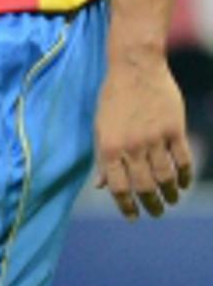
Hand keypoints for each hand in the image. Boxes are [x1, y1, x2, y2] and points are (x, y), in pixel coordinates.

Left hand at [94, 51, 193, 219]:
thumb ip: (102, 159)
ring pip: (165, 176)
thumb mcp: (100, 128)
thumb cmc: (113, 99)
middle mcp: (131, 146)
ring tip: (170, 201)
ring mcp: (154, 138)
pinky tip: (183, 184)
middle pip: (144, 186)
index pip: (119, 187)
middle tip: (156, 213)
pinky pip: (182, 159)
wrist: (135, 68)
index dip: (126, 206)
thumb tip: (101, 186)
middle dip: (150, 204)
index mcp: (109, 148)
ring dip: (169, 193)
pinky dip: (184, 175)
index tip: (133, 217)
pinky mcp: (174, 128)